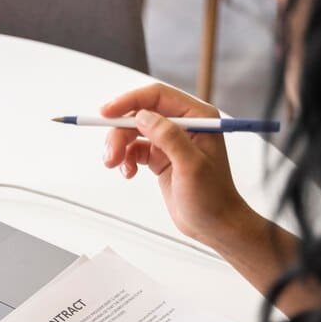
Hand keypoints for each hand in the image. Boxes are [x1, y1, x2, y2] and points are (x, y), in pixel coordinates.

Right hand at [100, 83, 255, 247]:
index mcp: (198, 117)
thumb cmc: (212, 197)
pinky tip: (129, 173)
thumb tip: (143, 117)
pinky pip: (134, 149)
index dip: (129, 101)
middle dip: (120, 132)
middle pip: (140, 114)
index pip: (157, 96)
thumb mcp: (191, 165)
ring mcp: (170, 140)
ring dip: (119, 147)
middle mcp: (183, 124)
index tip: (106, 113)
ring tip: (115, 166)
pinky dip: (126, 160)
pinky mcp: (160, 157)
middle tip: (109, 155)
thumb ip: (169, 137)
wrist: (214, 225)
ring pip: (133, 132)